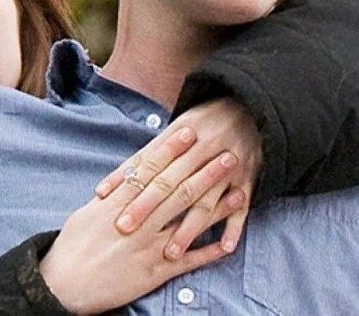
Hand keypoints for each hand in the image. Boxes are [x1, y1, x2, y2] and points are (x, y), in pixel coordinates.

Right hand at [39, 149, 246, 313]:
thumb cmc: (71, 248)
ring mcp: (148, 248)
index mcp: (117, 205)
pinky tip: (228, 242)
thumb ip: (111, 197)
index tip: (189, 132)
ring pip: (187, 222)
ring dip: (216, 205)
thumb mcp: (86, 214)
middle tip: (225, 153)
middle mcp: (136, 223)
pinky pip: (187, 261)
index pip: (150, 171)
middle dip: (202, 170)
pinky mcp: (154, 273)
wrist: (62, 287)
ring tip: (239, 189)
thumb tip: (127, 177)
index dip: (171, 150)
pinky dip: (209, 251)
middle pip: (175, 190)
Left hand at [95, 97, 260, 260]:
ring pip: (206, 201)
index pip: (151, 161)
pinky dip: (234, 226)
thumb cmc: (206, 121)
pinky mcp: (249, 176)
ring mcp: (229, 164)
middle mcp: (205, 148)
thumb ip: (151, 152)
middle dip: (148, 207)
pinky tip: (225, 248)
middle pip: (172, 183)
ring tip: (170, 253)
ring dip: (188, 229)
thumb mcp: (178, 126)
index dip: (129, 181)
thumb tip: (118, 180)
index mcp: (183, 133)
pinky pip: (243, 205)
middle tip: (127, 230)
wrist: (252, 106)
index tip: (106, 201)